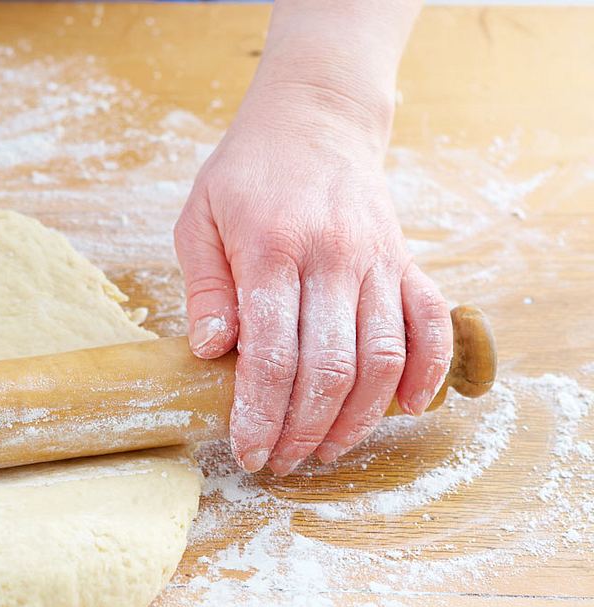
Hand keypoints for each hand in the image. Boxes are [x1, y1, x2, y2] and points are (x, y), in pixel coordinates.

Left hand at [174, 83, 451, 475]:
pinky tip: (406, 408)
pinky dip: (427, 370)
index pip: (271, 352)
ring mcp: (376, 260)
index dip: (261, 413)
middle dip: (303, 429)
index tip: (248, 451)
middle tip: (280, 462)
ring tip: (325, 450)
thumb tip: (210, 351)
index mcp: (273, 249)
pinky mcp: (406, 261)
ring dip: (357, 418)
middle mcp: (333, 257)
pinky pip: (431, 322)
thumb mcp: (200, 220)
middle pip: (329, 367)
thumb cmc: (246, 176)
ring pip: (382, 358)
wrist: (315, 119)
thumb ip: (205, 288)